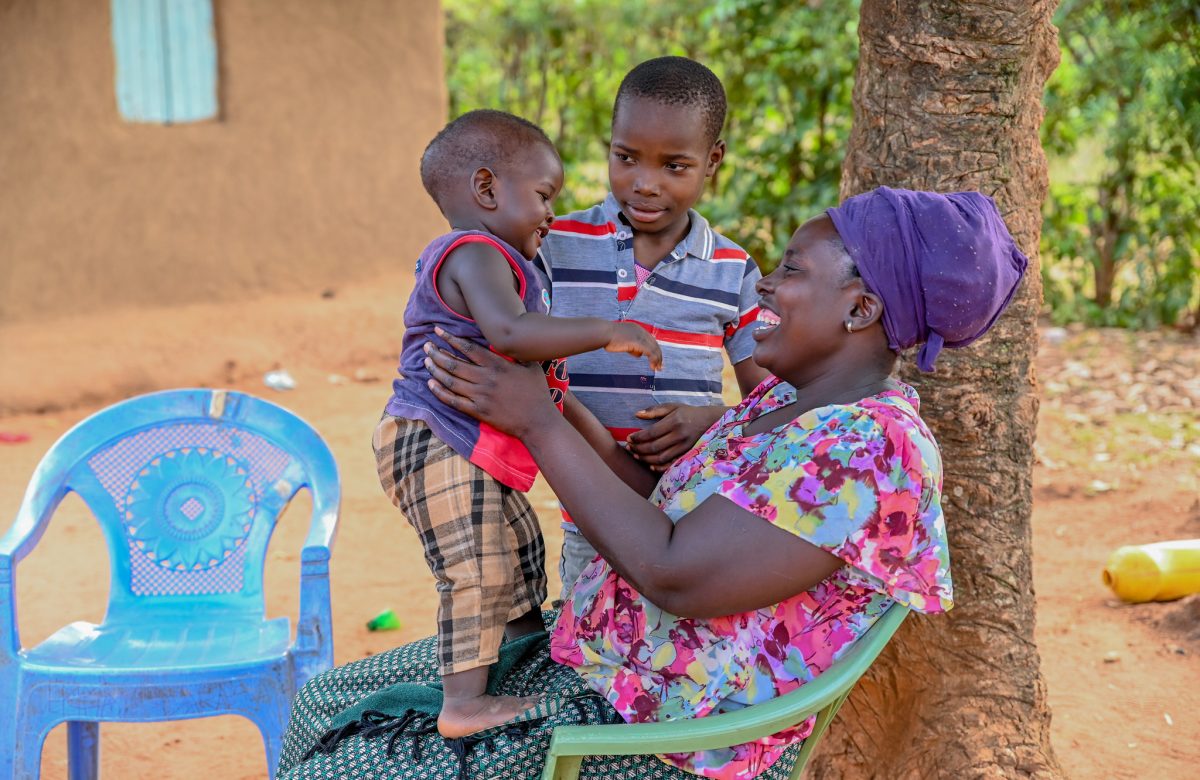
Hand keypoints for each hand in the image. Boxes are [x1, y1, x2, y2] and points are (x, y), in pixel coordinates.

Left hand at [423, 328, 555, 438]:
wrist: (538, 421)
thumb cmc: (537, 393)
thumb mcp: (531, 367)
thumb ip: (517, 355)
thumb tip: (508, 342)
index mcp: (497, 365)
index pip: (468, 349)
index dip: (450, 339)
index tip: (438, 331)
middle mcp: (486, 379)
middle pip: (454, 364)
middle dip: (438, 353)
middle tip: (427, 346)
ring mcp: (480, 396)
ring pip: (451, 381)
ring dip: (436, 370)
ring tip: (426, 361)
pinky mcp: (478, 411)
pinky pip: (454, 401)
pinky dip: (440, 392)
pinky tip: (430, 384)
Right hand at [605, 322, 662, 370]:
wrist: (604, 333)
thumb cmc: (608, 337)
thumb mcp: (622, 340)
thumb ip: (631, 345)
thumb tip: (637, 353)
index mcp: (637, 328)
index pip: (650, 340)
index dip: (654, 349)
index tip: (656, 357)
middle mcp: (641, 331)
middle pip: (654, 344)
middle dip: (658, 355)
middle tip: (659, 365)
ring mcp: (640, 336)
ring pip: (654, 349)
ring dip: (657, 360)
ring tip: (657, 368)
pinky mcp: (639, 342)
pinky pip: (650, 352)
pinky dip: (653, 360)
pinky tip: (653, 367)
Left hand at [626, 403, 726, 470]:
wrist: (710, 421)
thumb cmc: (688, 413)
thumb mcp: (673, 407)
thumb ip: (655, 411)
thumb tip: (637, 414)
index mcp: (674, 421)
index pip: (651, 433)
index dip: (638, 437)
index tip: (629, 438)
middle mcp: (679, 435)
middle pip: (654, 447)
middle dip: (639, 449)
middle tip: (629, 448)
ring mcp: (684, 446)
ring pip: (661, 457)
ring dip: (646, 459)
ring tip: (636, 456)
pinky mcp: (687, 454)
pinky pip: (671, 464)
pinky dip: (659, 467)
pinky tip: (650, 465)